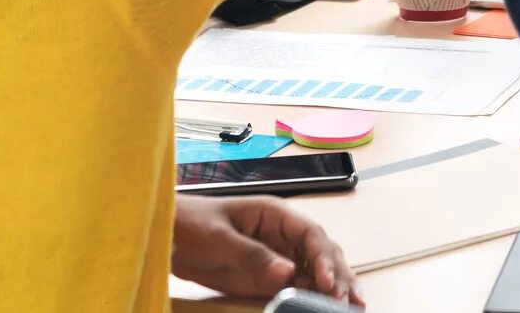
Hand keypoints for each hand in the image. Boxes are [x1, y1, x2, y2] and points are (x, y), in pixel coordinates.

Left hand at [170, 194, 363, 306]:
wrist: (168, 237)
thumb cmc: (191, 224)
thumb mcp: (219, 238)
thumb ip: (252, 254)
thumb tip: (287, 271)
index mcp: (275, 215)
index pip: (310, 234)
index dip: (324, 257)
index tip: (328, 282)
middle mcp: (282, 235)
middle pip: (321, 253)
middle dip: (338, 275)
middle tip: (347, 301)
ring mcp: (277, 257)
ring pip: (315, 272)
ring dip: (334, 287)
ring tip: (351, 307)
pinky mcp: (267, 278)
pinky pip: (296, 288)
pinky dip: (313, 298)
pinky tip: (326, 307)